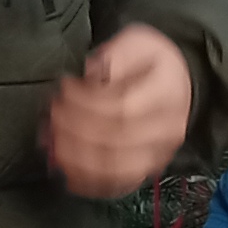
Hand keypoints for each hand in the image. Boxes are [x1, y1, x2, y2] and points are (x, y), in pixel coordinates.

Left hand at [45, 24, 197, 195]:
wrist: (175, 85)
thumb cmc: (151, 63)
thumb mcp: (137, 41)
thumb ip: (115, 53)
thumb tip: (93, 74)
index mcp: (167, 93)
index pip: (124, 107)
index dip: (86, 102)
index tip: (64, 88)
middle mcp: (168, 129)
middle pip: (116, 140)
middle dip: (74, 129)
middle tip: (52, 114)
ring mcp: (159, 154)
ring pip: (116, 169)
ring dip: (76, 158)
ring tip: (52, 142)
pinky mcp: (147, 170)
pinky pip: (118, 186)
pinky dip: (88, 182)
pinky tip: (66, 170)